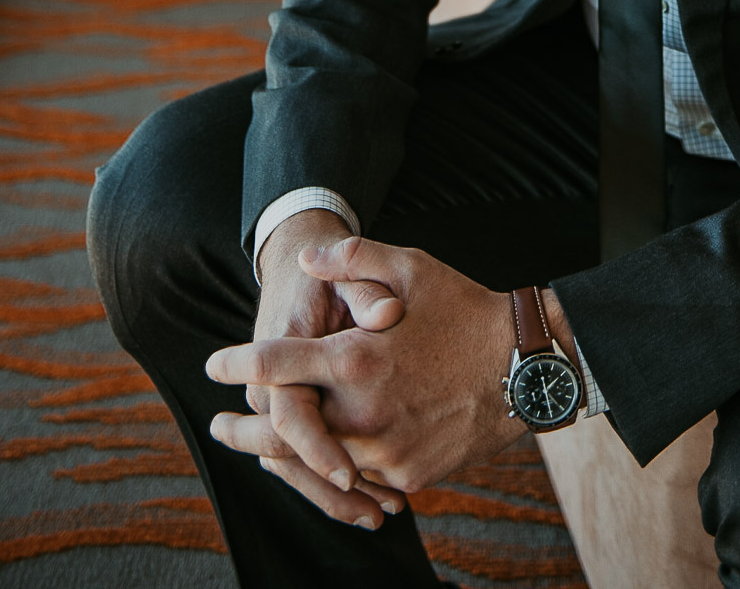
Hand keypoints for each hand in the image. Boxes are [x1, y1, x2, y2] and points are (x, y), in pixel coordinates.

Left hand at [207, 237, 517, 499]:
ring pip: (317, 465)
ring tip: (259, 451)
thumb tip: (307, 258)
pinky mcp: (409, 477)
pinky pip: (360, 480)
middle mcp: (363, 414)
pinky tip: (324, 463)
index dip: (238, 364)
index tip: (214, 366)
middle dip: (243, 431)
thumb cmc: (467, 310)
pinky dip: (336, 472)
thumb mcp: (413, 267)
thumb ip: (354, 259)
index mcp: (357, 361)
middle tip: (217, 425)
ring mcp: (386, 452)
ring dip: (284, 458)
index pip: (277, 366)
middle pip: (282, 434)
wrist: (526, 368)